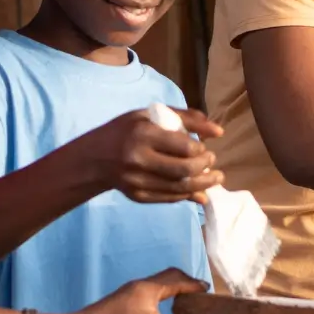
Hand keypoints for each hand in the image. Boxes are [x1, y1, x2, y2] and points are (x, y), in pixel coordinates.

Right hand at [73, 107, 224, 204]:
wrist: (94, 158)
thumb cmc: (125, 130)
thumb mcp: (150, 115)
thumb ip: (185, 118)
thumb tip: (219, 132)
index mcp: (143, 134)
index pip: (184, 147)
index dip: (201, 150)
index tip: (205, 148)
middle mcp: (139, 159)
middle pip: (184, 170)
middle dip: (206, 168)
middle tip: (213, 162)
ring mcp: (138, 181)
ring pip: (180, 188)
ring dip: (203, 184)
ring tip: (215, 178)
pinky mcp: (138, 196)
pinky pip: (170, 198)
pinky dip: (188, 194)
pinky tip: (198, 189)